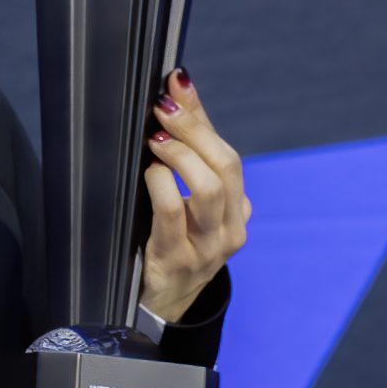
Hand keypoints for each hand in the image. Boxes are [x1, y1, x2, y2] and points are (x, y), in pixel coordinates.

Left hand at [138, 69, 248, 323]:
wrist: (161, 306)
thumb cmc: (168, 244)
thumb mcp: (186, 205)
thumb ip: (183, 160)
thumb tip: (170, 99)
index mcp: (236, 207)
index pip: (226, 153)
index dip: (201, 115)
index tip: (178, 82)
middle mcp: (230, 226)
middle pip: (224, 166)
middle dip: (193, 129)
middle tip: (163, 106)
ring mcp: (207, 246)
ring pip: (209, 190)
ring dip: (181, 156)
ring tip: (157, 142)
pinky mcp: (177, 260)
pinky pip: (173, 216)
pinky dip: (162, 187)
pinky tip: (150, 173)